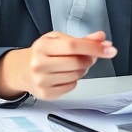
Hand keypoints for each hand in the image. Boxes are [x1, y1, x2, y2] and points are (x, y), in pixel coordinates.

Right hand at [0, 31, 116, 99]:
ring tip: (72, 65)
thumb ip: (82, 40)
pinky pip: (71, 86)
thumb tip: (102, 38)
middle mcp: (39, 64)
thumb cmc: (43, 52)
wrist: (22, 70)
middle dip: (88, 60)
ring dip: (81, 70)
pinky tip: (64, 75)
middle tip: (87, 57)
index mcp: (43, 46)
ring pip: (76, 76)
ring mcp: (42, 80)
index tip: (110, 49)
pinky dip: (73, 80)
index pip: (73, 46)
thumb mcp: (58, 39)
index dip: (94, 48)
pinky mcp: (46, 94)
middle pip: (77, 63)